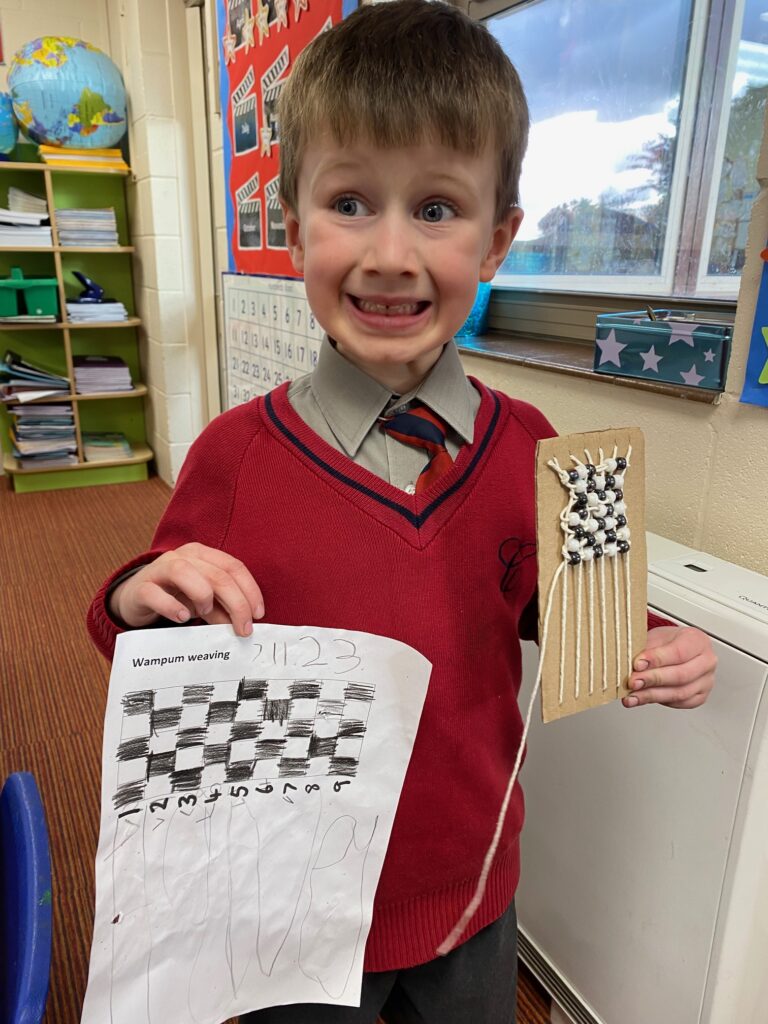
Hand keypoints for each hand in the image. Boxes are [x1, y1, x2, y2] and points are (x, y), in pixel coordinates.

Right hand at [109, 542, 263, 636]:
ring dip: (203, 595)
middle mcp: (183, 557)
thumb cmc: (175, 596)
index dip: (250, 590)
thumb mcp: (204, 603)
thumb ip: (222, 610)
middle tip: (243, 628)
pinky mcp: (141, 587)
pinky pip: (155, 593)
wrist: (136, 599)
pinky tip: (182, 618)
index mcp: (203, 555)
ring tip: (205, 613)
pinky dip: (171, 606)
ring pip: (184, 572)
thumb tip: (243, 625)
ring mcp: (159, 569)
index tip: (258, 615)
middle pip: (216, 574)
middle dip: (236, 603)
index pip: (233, 567)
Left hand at [623, 626, 715, 709]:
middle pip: (680, 675)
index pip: (678, 652)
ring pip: (679, 693)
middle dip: (652, 680)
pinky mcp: (699, 697)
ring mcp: (706, 681)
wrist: (675, 649)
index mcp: (697, 640)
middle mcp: (707, 661)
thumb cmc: (667, 642)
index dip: (656, 659)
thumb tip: (628, 661)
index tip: (637, 664)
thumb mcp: (655, 638)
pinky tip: (640, 699)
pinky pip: (678, 703)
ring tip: (632, 695)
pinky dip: (657, 701)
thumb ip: (645, 649)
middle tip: (632, 682)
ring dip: (651, 695)